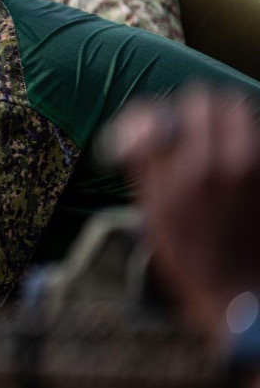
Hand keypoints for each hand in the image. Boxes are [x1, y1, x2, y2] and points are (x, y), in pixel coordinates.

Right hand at [100, 86, 259, 342]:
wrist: (236, 287)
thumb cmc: (186, 254)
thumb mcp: (152, 211)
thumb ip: (145, 162)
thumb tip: (140, 125)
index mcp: (188, 170)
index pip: (170, 112)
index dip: (154, 118)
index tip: (151, 133)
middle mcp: (226, 159)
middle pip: (210, 101)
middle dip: (192, 111)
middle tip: (182, 131)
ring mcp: (254, 164)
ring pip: (237, 112)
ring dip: (219, 119)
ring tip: (207, 143)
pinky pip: (254, 134)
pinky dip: (240, 136)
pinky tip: (228, 161)